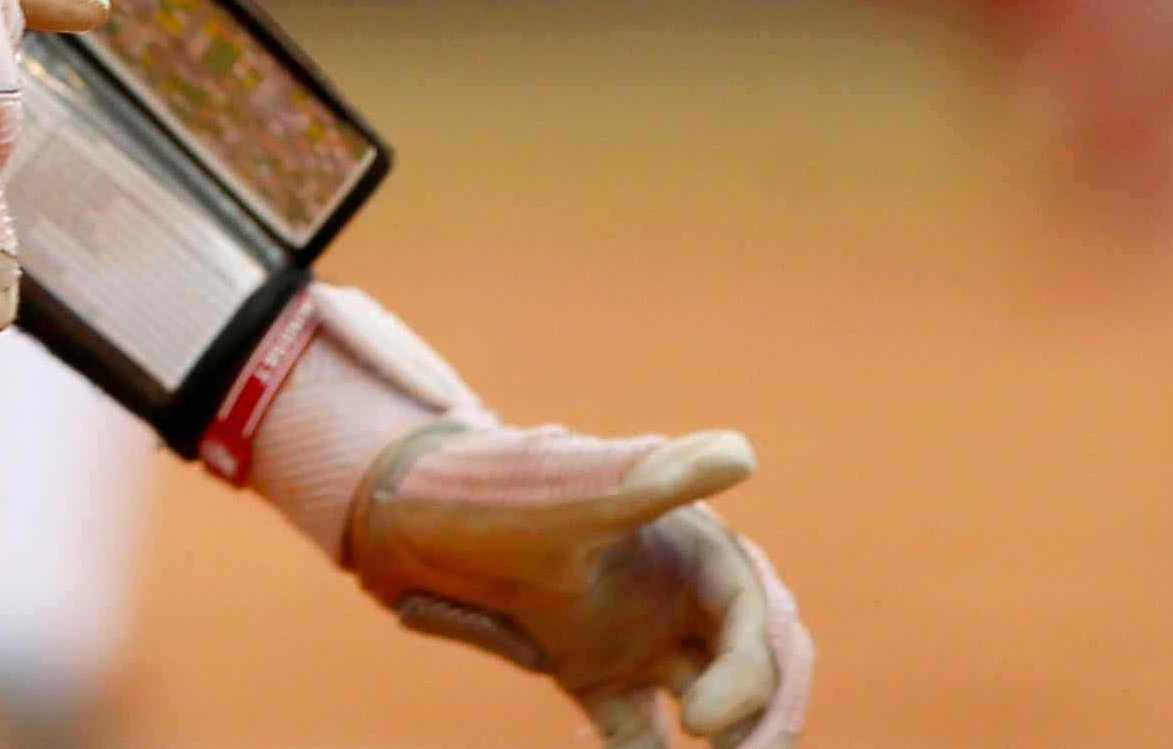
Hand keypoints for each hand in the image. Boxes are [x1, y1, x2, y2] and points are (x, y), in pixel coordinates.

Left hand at [208, 286, 802, 747]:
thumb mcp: (577, 498)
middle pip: (749, 667)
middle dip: (758, 719)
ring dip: (722, 742)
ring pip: (708, 705)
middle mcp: (679, 595)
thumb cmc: (501, 490)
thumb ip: (655, 484)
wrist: (414, 516)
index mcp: (692, 546)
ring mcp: (642, 636)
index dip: (751, 672)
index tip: (706, 718)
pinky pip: (640, 732)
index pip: (752, 617)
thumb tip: (741, 453)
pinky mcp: (599, 672)